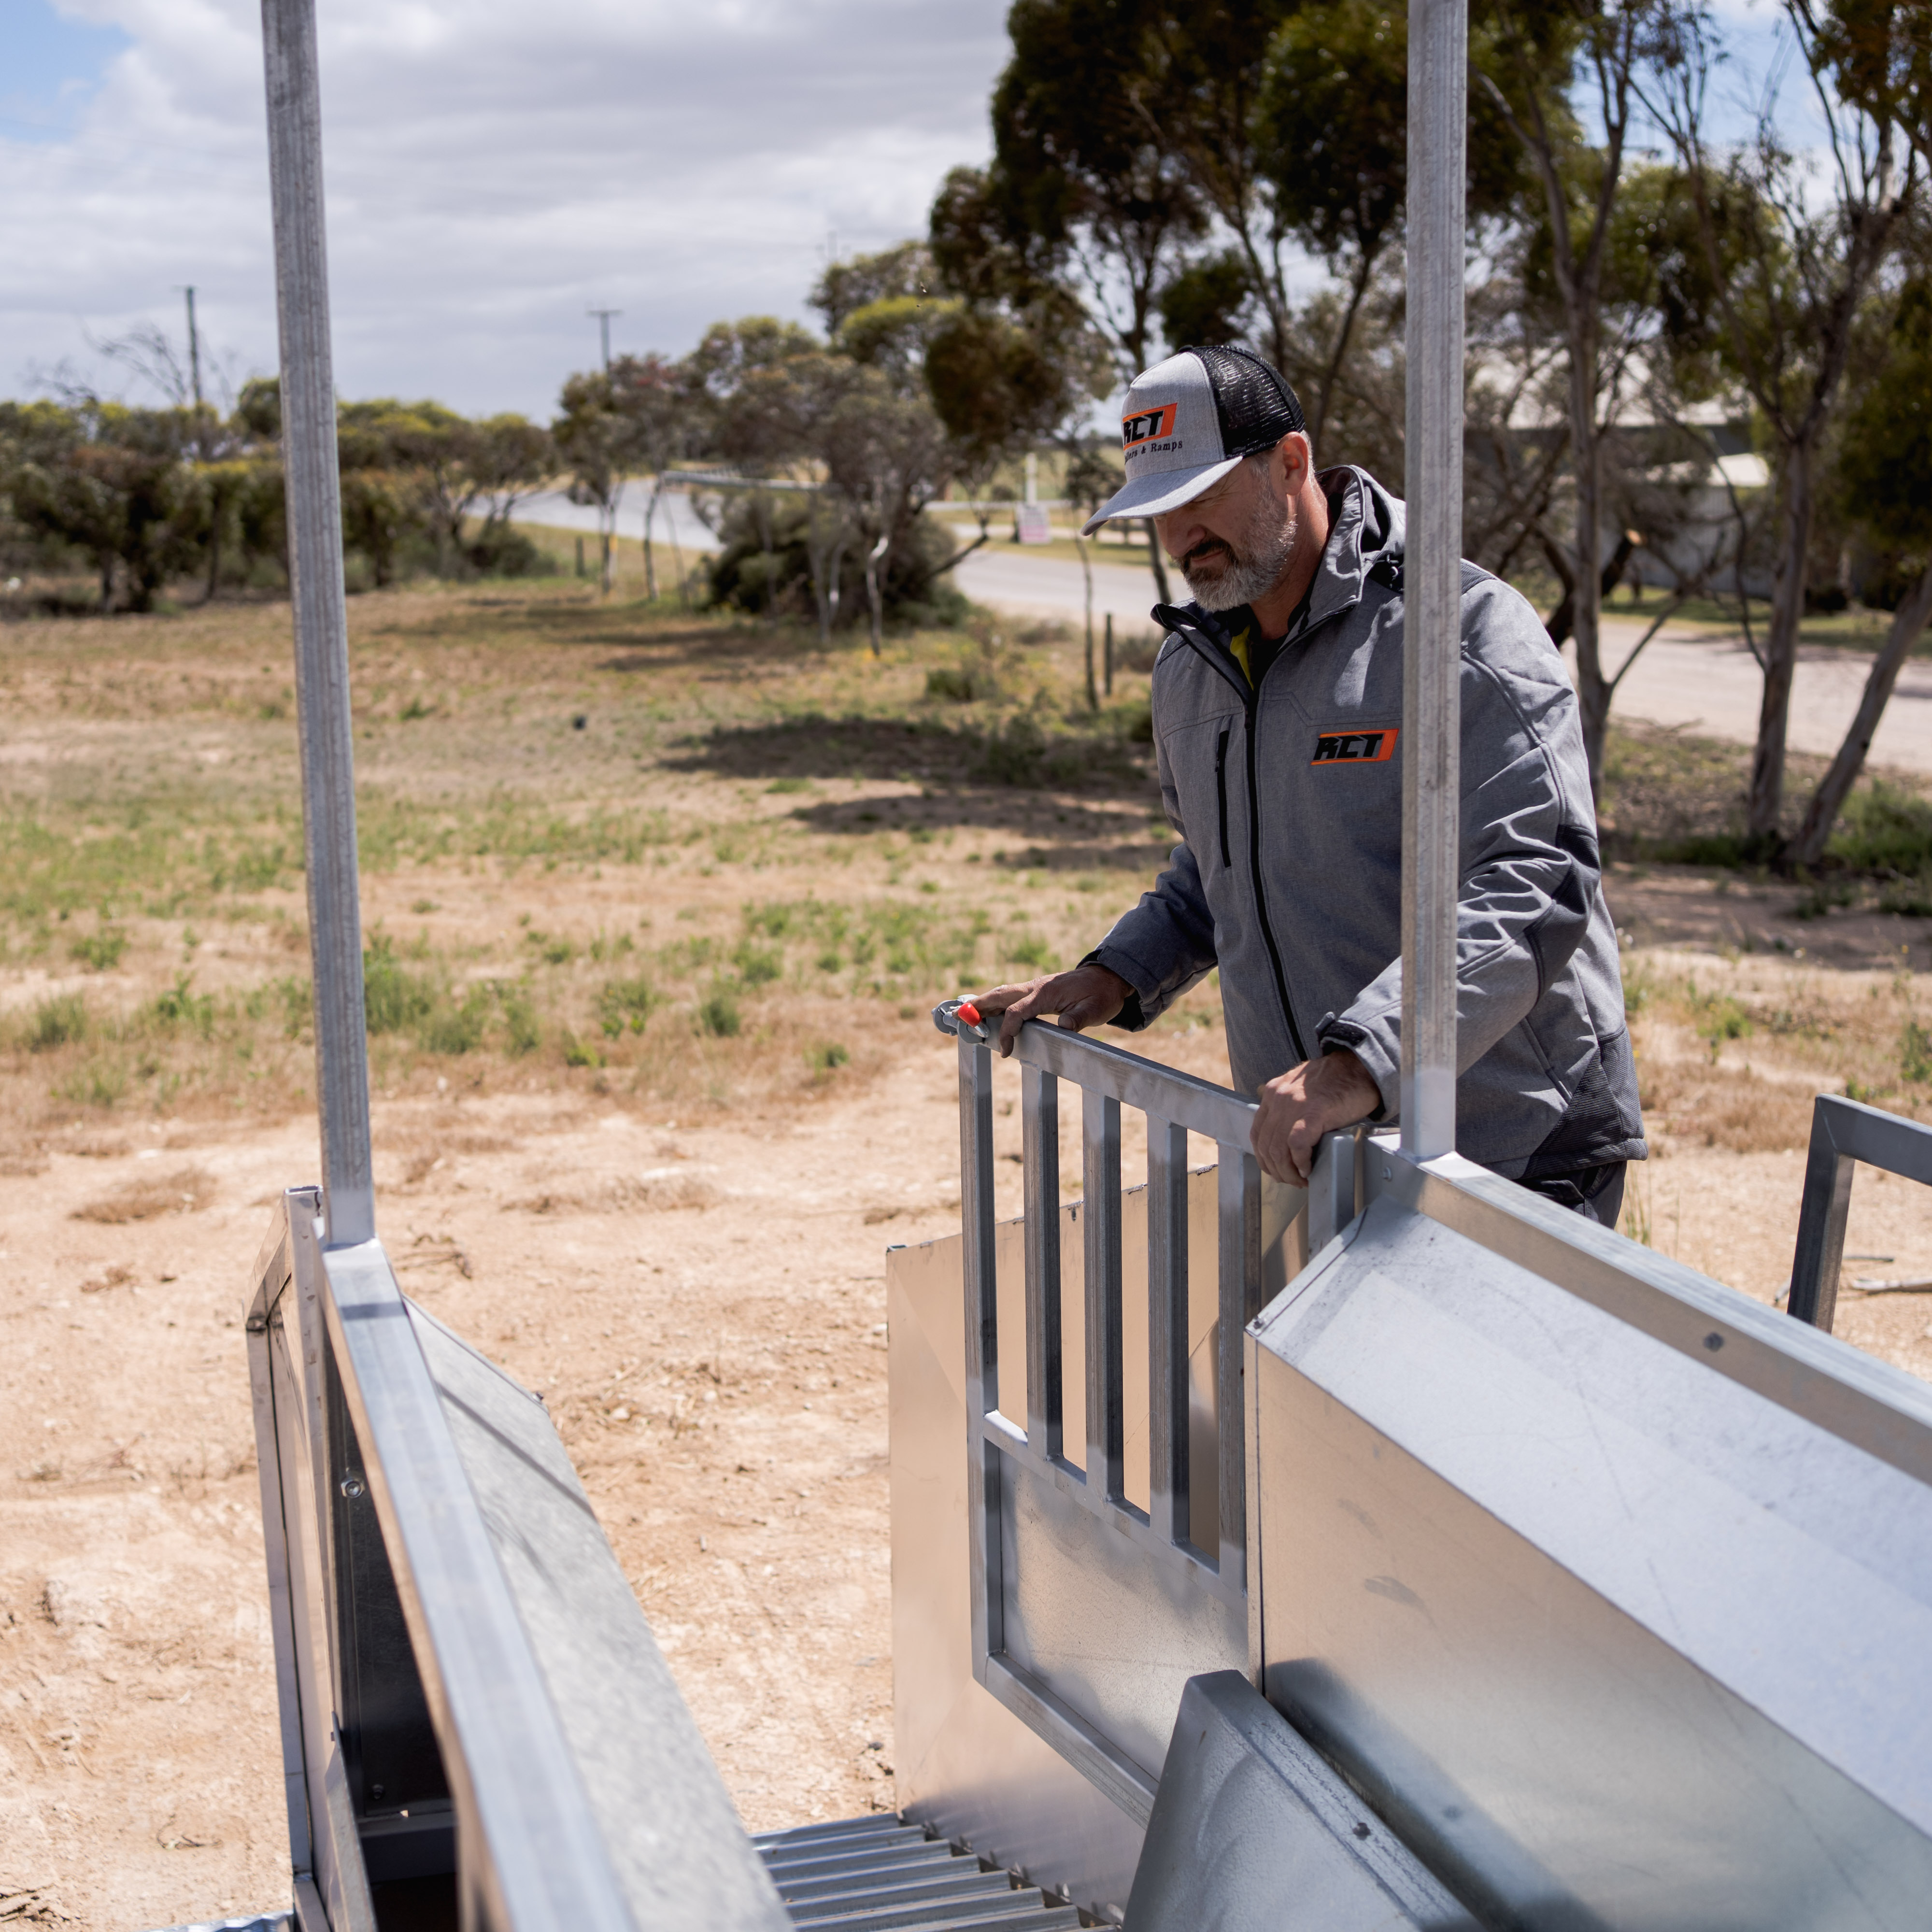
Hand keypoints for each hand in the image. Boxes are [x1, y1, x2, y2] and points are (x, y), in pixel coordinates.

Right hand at [968, 964, 1131, 1058]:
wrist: (1107, 979)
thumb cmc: (1101, 995)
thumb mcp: (1096, 1010)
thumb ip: (1079, 1018)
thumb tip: (1064, 1026)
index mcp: (1046, 992)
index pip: (1017, 1012)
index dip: (1008, 1031)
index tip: (1006, 1051)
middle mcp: (1036, 987)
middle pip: (1000, 995)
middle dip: (977, 1006)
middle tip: (956, 1016)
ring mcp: (1034, 988)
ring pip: (1002, 994)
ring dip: (982, 1003)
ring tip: (961, 1014)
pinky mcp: (1036, 991)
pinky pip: (1010, 996)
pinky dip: (994, 1003)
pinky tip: (985, 1013)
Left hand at [1250, 1049, 1380, 1184]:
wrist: (1360, 1066)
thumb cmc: (1337, 1081)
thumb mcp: (1301, 1089)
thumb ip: (1289, 1109)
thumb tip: (1286, 1141)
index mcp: (1273, 1092)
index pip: (1257, 1133)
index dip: (1265, 1158)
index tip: (1277, 1169)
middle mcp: (1278, 1097)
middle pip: (1266, 1146)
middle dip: (1277, 1170)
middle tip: (1292, 1180)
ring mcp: (1294, 1104)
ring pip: (1278, 1150)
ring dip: (1289, 1172)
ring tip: (1301, 1179)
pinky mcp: (1314, 1112)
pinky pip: (1297, 1145)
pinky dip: (1301, 1162)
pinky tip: (1308, 1168)